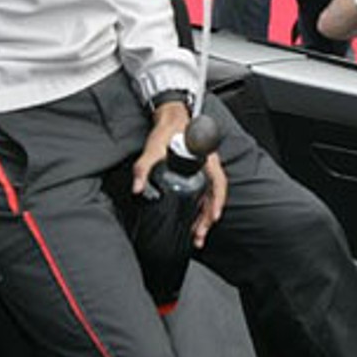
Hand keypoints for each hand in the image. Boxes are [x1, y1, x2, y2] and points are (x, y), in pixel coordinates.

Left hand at [130, 103, 230, 248]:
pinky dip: (200, 210)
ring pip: (210, 198)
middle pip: (215, 197)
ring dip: (205, 218)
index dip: (217, 201)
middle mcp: (209, 167)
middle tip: (199, 237)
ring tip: (197, 237)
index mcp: (205, 159)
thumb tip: (138, 188)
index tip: (213, 217)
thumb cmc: (168, 130)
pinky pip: (204, 195)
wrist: (170, 119)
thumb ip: (144, 167)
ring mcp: (204, 171)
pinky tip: (193, 221)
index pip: (218, 183)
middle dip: (208, 219)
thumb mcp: (153, 147)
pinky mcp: (197, 175)